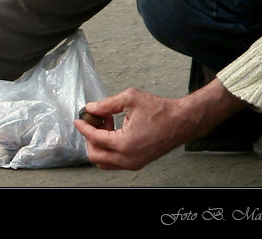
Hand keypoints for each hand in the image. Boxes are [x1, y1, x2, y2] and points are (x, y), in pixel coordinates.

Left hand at [74, 81, 246, 169]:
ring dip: (99, 143)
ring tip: (107, 124)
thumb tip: (91, 108)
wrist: (183, 121)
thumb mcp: (130, 99)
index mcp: (125, 144)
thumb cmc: (161, 111)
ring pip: (104, 161)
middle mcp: (128, 159)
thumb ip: (106, 104)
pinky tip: (115, 130)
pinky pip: (115, 161)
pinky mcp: (138, 162)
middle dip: (90, 137)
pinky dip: (109, 148)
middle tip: (96, 121)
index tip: (78, 120)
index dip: (83, 128)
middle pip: (95, 156)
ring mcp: (134, 163)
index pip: (94, 139)